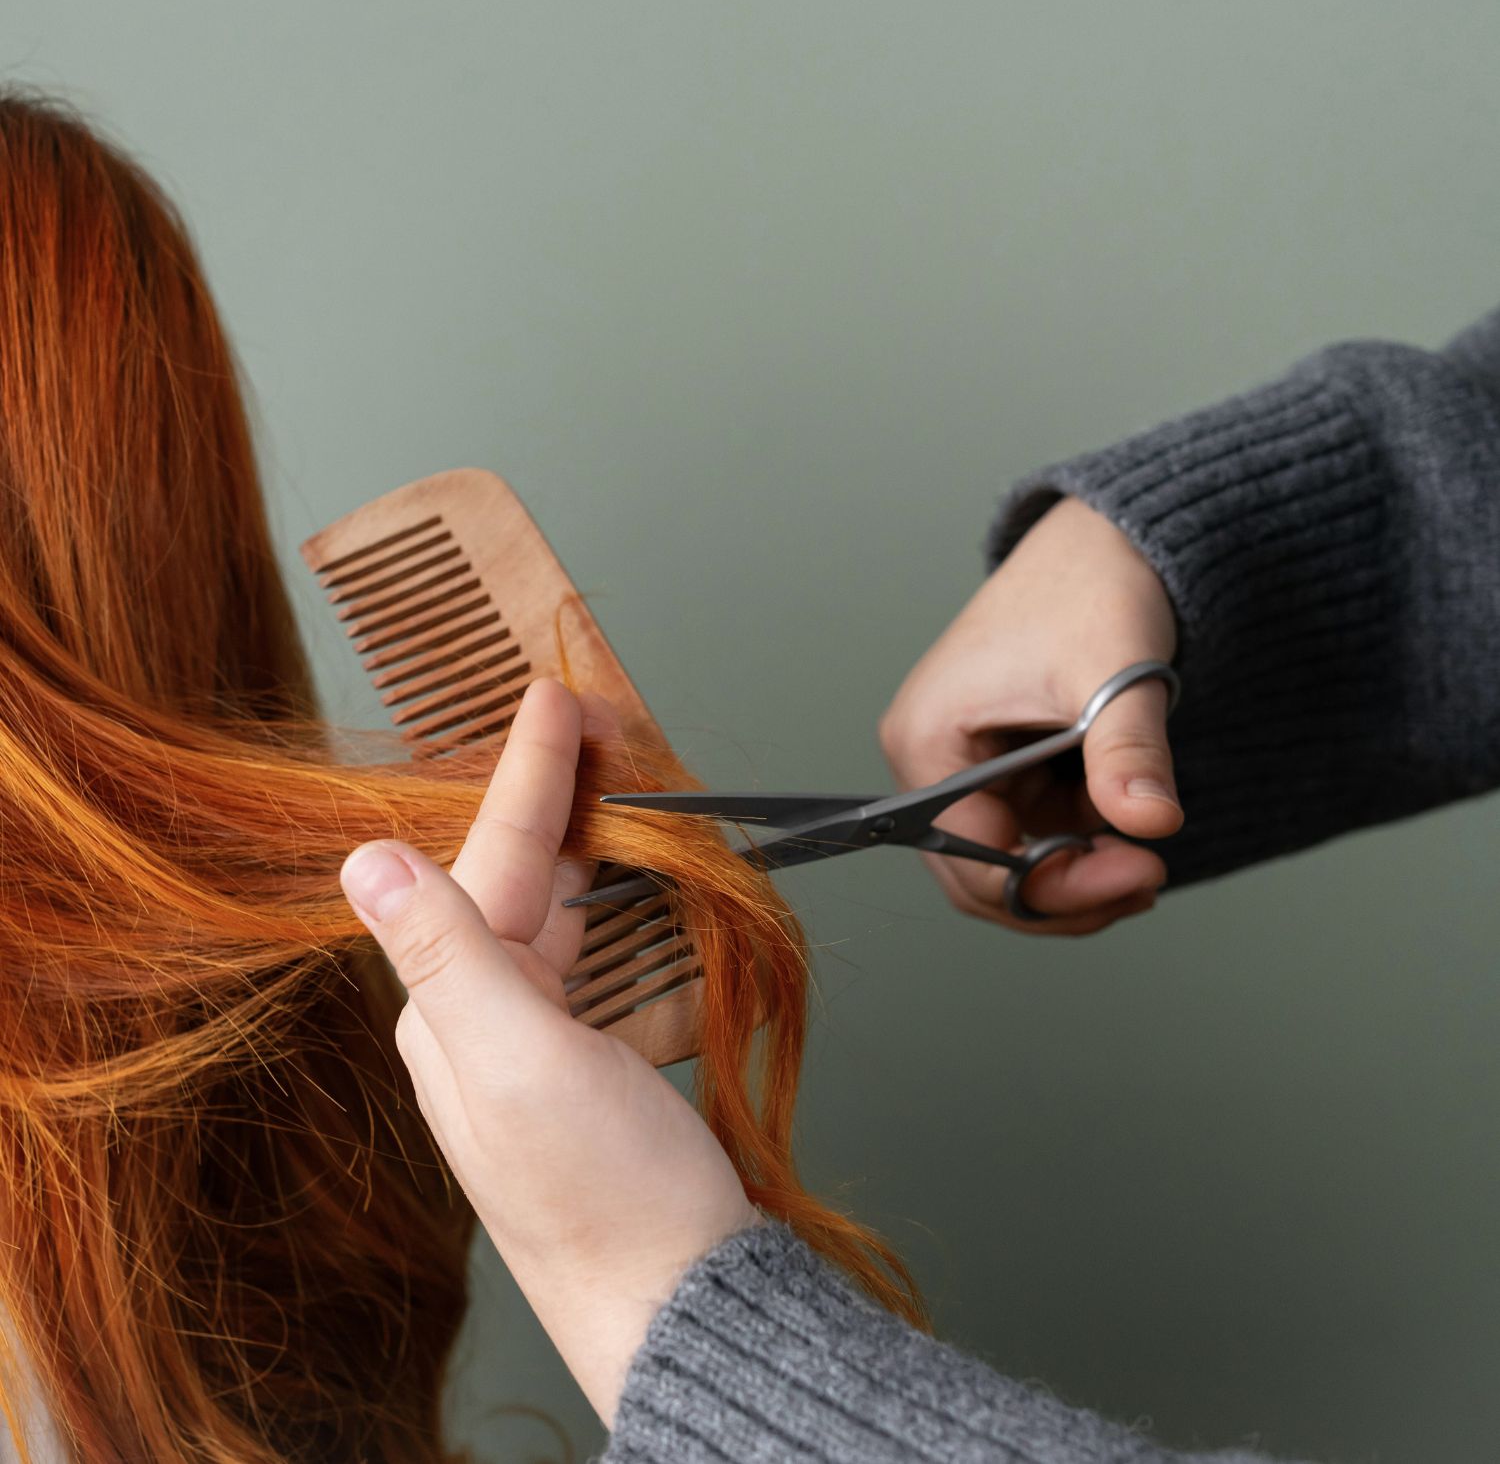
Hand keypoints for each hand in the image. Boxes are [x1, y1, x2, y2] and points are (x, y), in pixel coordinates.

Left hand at [338, 678, 755, 1426]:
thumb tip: (365, 857)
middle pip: (515, 878)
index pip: (490, 862)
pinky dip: (605, 905)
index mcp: (452, 1013)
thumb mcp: (524, 1062)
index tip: (552, 696)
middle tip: (596, 722)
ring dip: (582, 844)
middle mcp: (479, 1025)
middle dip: (556, 796)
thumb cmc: (607, 1193)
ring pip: (550, 913)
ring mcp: (529, 1050)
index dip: (528, 774)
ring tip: (612, 781)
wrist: (676, 1300)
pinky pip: (583, 957)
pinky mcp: (580, 1069)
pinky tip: (620, 884)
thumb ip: (449, 954)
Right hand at [879, 495, 1181, 934]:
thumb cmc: (1090, 588)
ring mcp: (964, 768)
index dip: (1052, 886)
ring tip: (1144, 853)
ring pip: (1010, 864)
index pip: (971, 857)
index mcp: (927, 739)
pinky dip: (1082, 844)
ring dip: (1078, 872)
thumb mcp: (1113, 673)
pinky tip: (1127, 824)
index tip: (1139, 872)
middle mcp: (930, 761)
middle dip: (1064, 892)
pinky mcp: (1001, 768)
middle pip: (980, 877)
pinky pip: (1033, 834)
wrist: (1109, 542)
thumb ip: (1127, 751)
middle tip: (1144, 879)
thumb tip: (1151, 822)